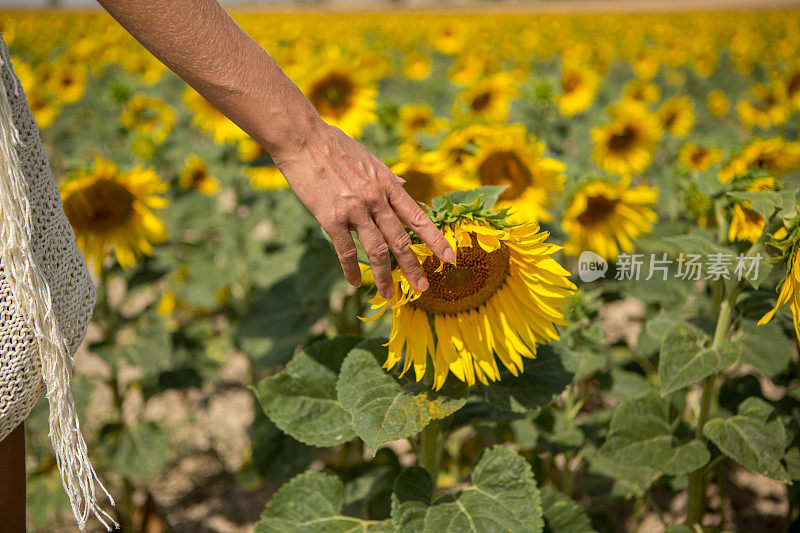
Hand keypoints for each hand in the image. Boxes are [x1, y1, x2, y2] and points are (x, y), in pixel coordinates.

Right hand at [272, 120, 455, 297]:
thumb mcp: (370, 159)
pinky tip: (354, 282)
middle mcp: (376, 199)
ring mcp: (354, 209)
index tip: (449, 258)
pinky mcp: (331, 217)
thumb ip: (387, 177)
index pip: (418, 217)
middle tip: (423, 287)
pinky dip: (351, 269)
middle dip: (413, 266)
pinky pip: (346, 250)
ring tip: (388, 293)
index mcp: (387, 185)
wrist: (303, 139)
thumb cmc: (335, 146)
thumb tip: (405, 184)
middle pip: (400, 240)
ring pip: (377, 250)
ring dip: (384, 276)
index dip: (435, 240)